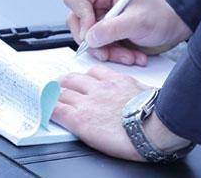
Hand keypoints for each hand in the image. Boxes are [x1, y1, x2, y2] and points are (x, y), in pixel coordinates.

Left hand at [53, 66, 188, 160]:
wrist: (152, 128)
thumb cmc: (155, 114)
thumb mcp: (147, 93)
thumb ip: (136, 92)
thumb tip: (142, 96)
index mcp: (117, 81)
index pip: (94, 72)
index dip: (85, 77)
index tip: (82, 81)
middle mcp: (100, 88)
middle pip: (74, 79)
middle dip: (65, 82)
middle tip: (60, 86)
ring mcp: (88, 102)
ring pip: (62, 92)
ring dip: (54, 95)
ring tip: (49, 98)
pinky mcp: (80, 119)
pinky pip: (57, 110)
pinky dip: (49, 109)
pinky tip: (45, 111)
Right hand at [63, 0, 191, 64]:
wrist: (174, 27)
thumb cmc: (161, 15)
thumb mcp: (139, 21)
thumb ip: (113, 28)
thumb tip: (89, 38)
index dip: (81, 17)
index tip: (94, 33)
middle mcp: (100, 0)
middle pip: (77, 22)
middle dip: (95, 42)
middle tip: (108, 52)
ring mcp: (102, 17)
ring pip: (88, 39)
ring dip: (108, 52)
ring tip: (130, 57)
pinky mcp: (107, 32)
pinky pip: (100, 47)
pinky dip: (114, 55)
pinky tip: (132, 56)